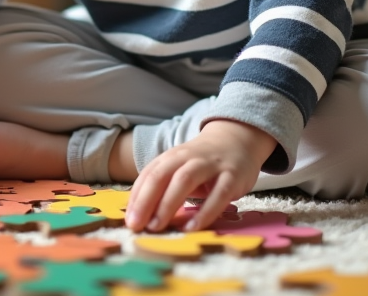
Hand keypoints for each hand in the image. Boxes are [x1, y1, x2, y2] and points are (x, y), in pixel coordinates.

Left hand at [124, 119, 276, 232]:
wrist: (238, 139)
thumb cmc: (203, 162)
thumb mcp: (181, 168)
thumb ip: (164, 185)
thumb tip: (141, 213)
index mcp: (172, 156)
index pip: (149, 174)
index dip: (137, 196)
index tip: (129, 219)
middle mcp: (188, 158)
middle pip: (162, 175)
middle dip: (146, 200)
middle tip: (137, 225)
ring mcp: (210, 165)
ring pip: (185, 180)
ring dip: (168, 204)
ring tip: (157, 227)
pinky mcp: (232, 177)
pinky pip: (218, 194)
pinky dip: (204, 212)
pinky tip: (192, 227)